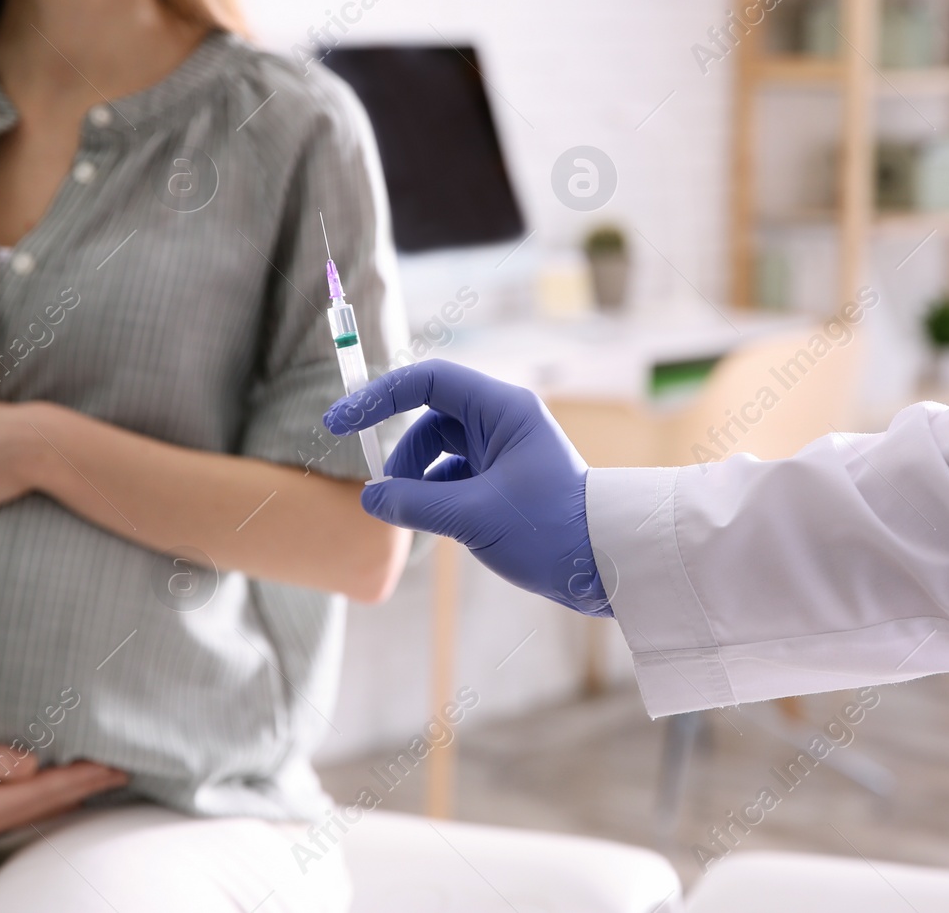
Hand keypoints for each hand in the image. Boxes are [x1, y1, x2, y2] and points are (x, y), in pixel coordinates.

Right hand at [0, 736, 129, 843]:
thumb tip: (34, 763)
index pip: (45, 790)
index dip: (81, 776)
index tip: (111, 764)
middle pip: (50, 803)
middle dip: (89, 786)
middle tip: (125, 770)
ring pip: (43, 809)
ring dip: (77, 793)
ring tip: (108, 779)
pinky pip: (30, 809)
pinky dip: (56, 798)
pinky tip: (71, 792)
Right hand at [324, 360, 610, 615]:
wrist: (608, 567)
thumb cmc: (552, 531)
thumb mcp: (473, 517)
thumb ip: (414, 504)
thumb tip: (371, 498)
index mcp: (503, 410)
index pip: (428, 381)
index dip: (379, 396)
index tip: (340, 422)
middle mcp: (504, 422)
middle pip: (430, 419)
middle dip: (402, 455)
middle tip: (383, 491)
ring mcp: (505, 452)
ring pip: (441, 452)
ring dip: (418, 481)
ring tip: (415, 516)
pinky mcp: (505, 481)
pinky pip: (456, 477)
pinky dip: (437, 496)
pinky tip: (438, 525)